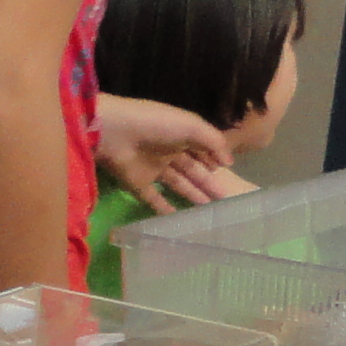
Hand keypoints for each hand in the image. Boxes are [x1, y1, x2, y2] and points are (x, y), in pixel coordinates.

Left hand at [95, 94, 253, 215]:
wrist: (114, 132)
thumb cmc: (156, 124)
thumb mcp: (191, 126)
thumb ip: (213, 142)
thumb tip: (228, 163)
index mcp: (181, 134)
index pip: (202, 150)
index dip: (215, 163)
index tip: (230, 178)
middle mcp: (168, 151)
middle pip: (193, 170)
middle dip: (208, 184)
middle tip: (225, 201)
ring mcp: (152, 168)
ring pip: (177, 185)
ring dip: (193, 196)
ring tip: (210, 213)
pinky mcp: (138, 184)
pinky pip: (154, 199)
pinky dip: (164, 209)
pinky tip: (179, 220)